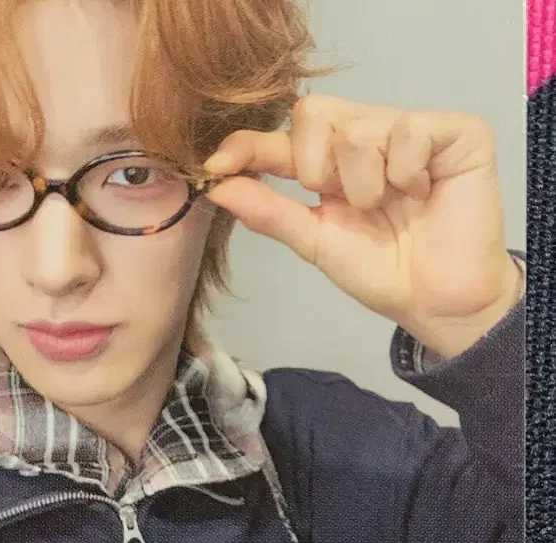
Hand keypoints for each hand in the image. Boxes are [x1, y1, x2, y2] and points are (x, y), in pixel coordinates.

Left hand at [203, 95, 522, 357]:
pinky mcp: (455, 132)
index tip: (216, 165)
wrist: (434, 302)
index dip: (247, 145)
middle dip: (316, 167)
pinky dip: (406, 171)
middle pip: (313, 113)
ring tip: (389, 207)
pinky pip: (409, 130)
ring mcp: (409, 129)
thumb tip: (215, 185)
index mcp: (331, 163)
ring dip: (363, 184)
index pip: (281, 137)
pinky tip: (422, 192)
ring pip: (357, 128)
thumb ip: (269, 211)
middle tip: (345, 203)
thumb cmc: (379, 271)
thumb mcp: (315, 242)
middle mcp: (366, 135)